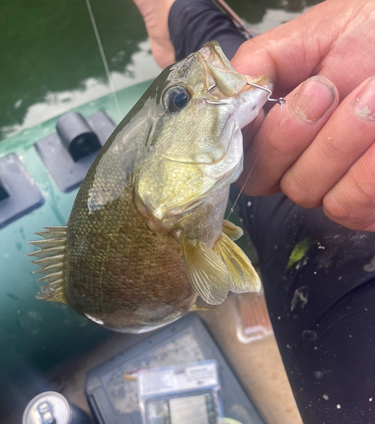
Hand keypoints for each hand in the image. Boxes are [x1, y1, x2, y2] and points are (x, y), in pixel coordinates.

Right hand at [232, 0, 374, 230]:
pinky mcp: (363, 204)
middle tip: (325, 90)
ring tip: (369, 96)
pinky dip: (365, 170)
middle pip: (262, 179)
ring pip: (303, 191)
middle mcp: (296, 164)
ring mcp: (329, 186)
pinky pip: (345, 205)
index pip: (237, 157)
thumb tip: (223, 93)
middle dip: (290, 133)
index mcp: (275, 131)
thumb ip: (258, 62)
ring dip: (336, 142)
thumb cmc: (369, 36)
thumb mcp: (309, 35)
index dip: (242, 136)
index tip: (264, 104)